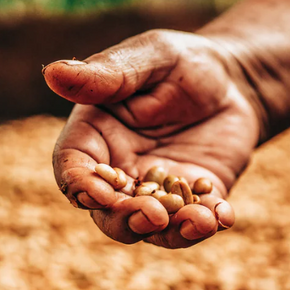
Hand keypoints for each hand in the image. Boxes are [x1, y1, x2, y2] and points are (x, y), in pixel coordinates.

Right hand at [46, 30, 263, 247]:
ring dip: (173, 232)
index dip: (80, 185)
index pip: (73, 168)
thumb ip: (108, 73)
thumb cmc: (183, 61)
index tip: (97, 194)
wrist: (235, 80)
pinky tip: (224, 215)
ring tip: (200, 222)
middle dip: (126, 219)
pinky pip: (198, 222)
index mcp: (96, 136)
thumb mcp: (151, 56)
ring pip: (153, 227)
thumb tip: (54, 73)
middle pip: (108, 211)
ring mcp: (159, 191)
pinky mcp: (197, 200)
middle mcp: (121, 171)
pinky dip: (210, 223)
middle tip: (154, 216)